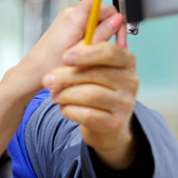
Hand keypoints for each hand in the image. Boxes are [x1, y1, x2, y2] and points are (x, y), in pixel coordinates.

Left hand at [2, 0, 126, 97]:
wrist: (32, 73)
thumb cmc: (51, 66)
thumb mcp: (82, 54)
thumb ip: (101, 35)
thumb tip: (117, 21)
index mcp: (75, 19)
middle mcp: (71, 14)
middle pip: (103, 10)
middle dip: (114, 26)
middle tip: (119, 45)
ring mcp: (69, 18)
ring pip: (97, 18)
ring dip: (105, 31)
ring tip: (102, 51)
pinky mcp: (68, 23)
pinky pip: (88, 22)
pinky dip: (96, 33)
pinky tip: (93, 48)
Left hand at [43, 38, 138, 169]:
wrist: (106, 126)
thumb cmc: (96, 90)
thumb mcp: (93, 70)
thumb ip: (84, 59)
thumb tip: (67, 54)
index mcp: (126, 62)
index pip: (109, 52)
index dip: (85, 54)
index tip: (65, 57)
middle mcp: (130, 82)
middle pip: (95, 74)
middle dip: (66, 76)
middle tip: (48, 80)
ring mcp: (125, 104)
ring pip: (89, 95)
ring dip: (65, 94)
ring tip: (55, 95)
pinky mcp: (115, 123)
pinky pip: (87, 114)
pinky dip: (70, 110)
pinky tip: (64, 108)